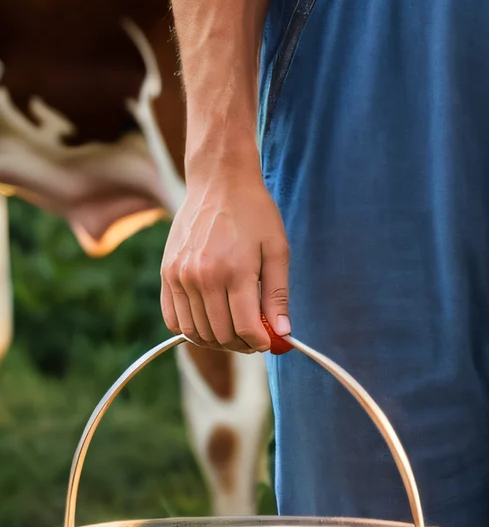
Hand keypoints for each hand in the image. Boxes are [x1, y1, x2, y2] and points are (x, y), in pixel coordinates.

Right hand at [161, 166, 290, 352]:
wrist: (219, 182)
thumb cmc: (254, 213)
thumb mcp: (277, 249)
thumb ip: (278, 294)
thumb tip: (282, 334)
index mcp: (234, 271)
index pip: (246, 328)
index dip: (260, 343)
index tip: (268, 342)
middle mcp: (202, 276)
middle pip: (220, 334)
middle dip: (241, 344)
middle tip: (254, 337)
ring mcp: (180, 276)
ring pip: (196, 332)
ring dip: (216, 340)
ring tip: (234, 330)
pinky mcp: (166, 273)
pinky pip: (173, 319)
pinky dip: (190, 329)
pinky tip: (209, 320)